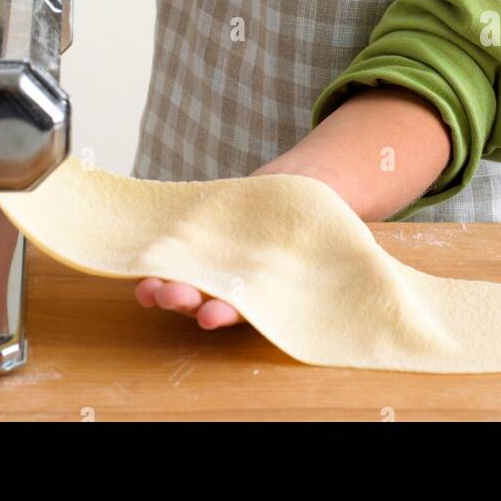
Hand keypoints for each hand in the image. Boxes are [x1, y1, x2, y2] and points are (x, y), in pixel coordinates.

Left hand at [132, 156, 348, 329]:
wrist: (311, 187)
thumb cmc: (322, 214)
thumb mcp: (327, 228)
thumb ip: (325, 245)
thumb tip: (361, 263)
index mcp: (273, 287)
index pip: (248, 309)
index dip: (228, 313)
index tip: (211, 314)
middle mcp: (244, 283)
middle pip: (210, 298)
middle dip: (186, 299)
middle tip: (166, 294)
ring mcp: (221, 265)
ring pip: (190, 283)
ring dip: (165, 285)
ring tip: (146, 286)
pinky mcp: (206, 244)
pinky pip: (181, 256)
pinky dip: (161, 259)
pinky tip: (139, 261)